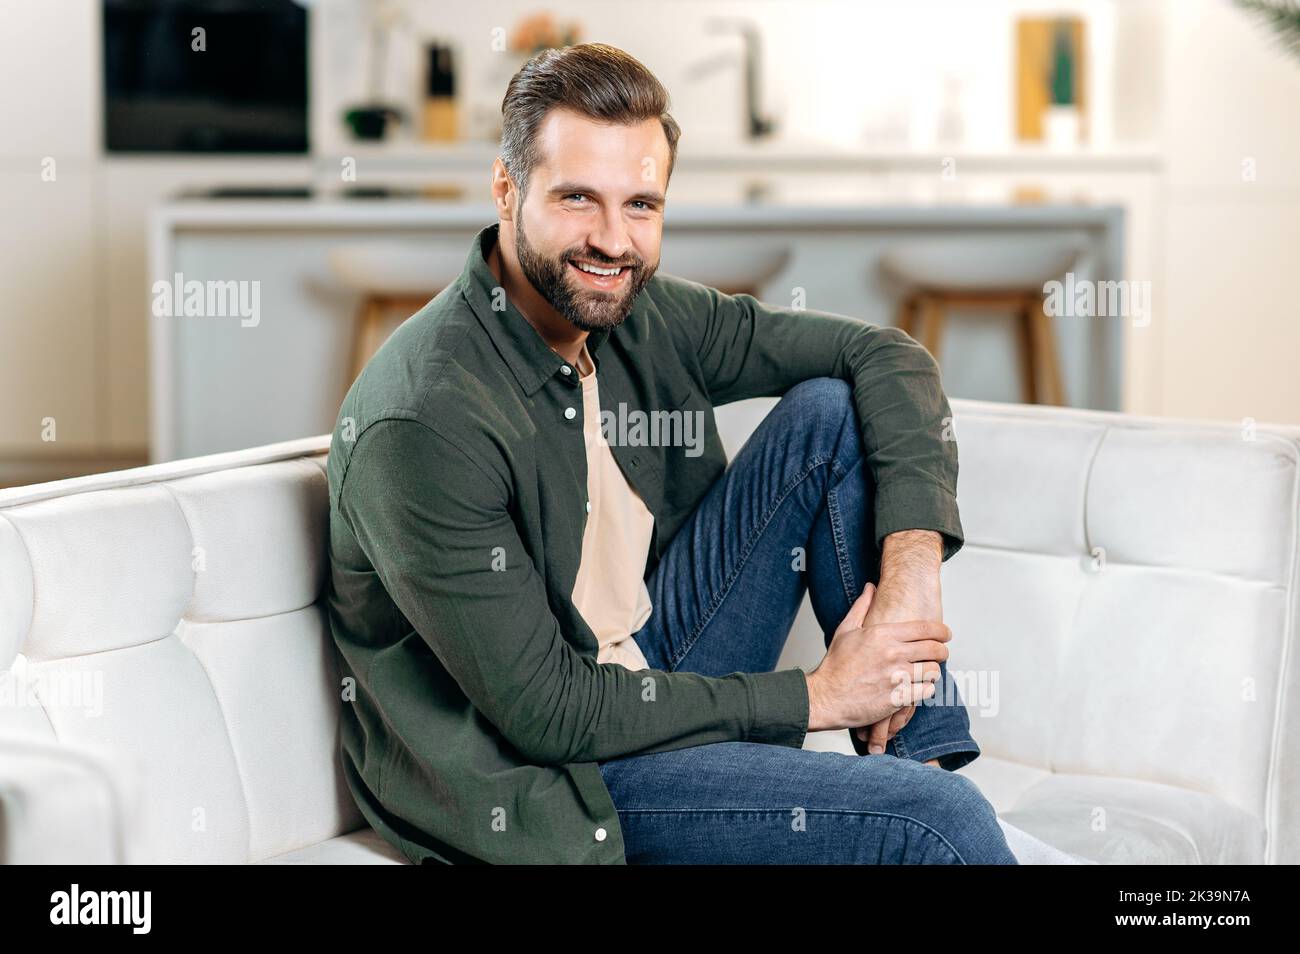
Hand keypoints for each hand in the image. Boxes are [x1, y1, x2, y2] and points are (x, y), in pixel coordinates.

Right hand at [856, 530, 944, 753]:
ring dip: (933, 671)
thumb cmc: (835, 665)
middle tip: (940, 654)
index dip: (942, 631)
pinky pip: (927, 691)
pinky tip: (918, 687)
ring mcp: (897, 677)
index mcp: (883, 634)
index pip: (926, 628)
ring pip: (933, 671)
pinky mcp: (898, 698)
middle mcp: (893, 653)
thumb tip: (871, 587)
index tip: (946, 634)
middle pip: (935, 649)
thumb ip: (862, 606)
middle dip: (942, 651)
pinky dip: (926, 689)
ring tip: (927, 672)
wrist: (826, 696)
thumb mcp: (846, 630)